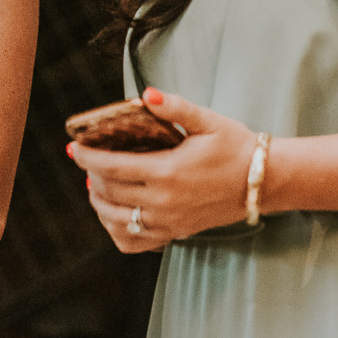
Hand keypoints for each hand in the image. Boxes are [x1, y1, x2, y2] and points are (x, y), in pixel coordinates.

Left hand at [70, 87, 259, 250]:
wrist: (263, 182)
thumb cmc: (235, 147)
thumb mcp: (207, 121)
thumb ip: (175, 107)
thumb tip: (146, 95)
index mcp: (167, 171)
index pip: (112, 167)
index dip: (88, 157)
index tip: (74, 148)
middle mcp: (163, 202)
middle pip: (109, 193)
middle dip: (91, 176)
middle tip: (87, 161)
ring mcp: (168, 222)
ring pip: (116, 221)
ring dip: (99, 204)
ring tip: (96, 186)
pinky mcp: (176, 234)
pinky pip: (134, 242)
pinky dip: (117, 231)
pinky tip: (116, 216)